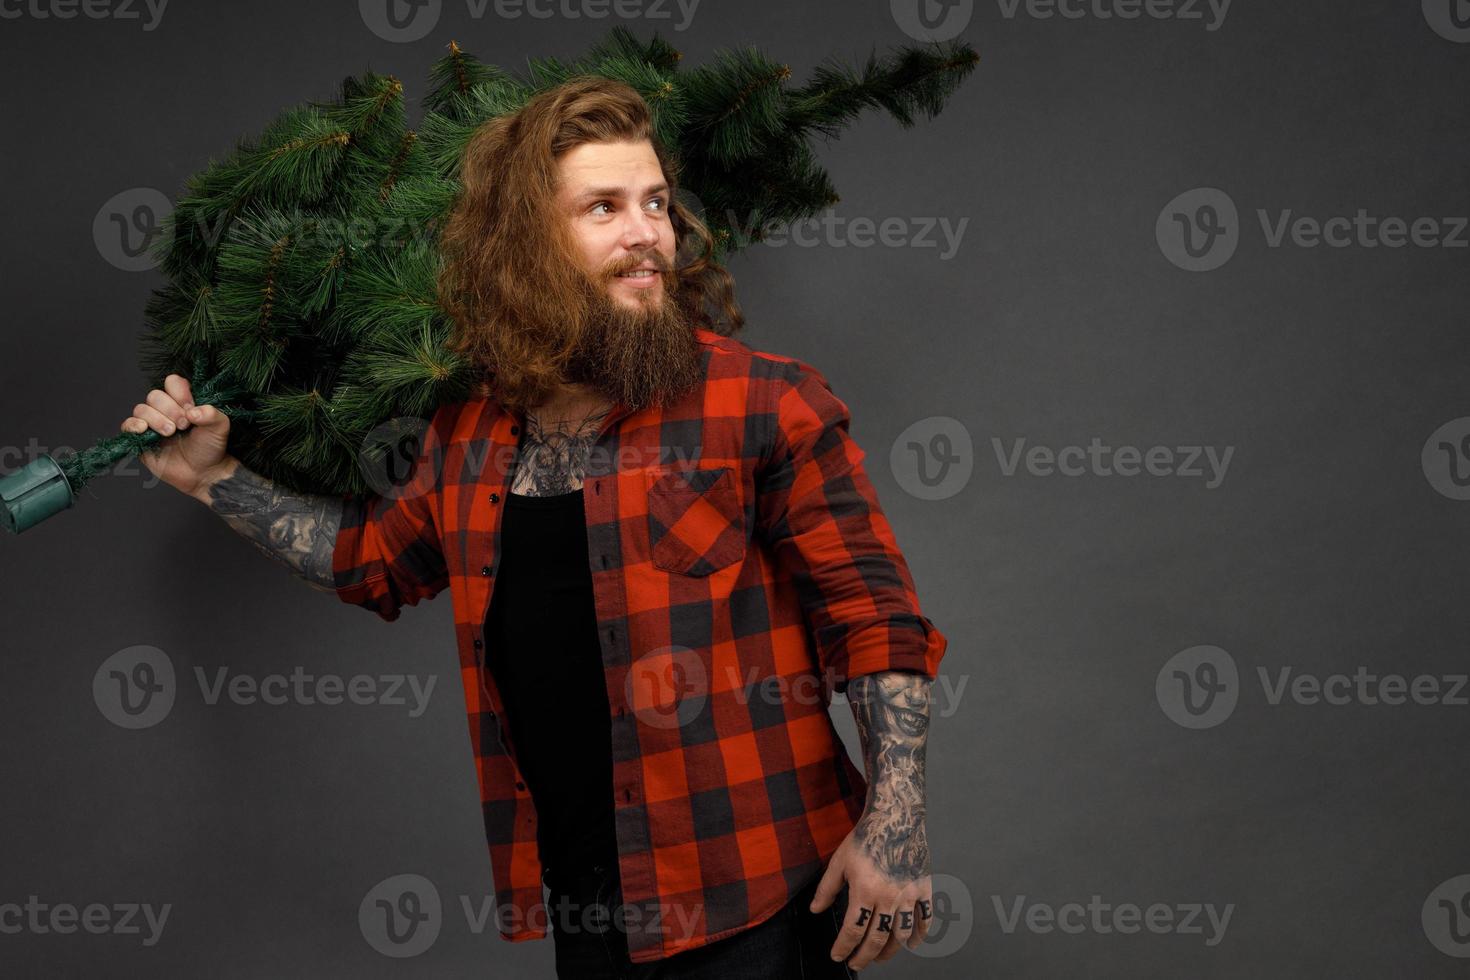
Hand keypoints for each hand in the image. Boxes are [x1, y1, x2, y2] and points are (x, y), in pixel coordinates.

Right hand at [120, 373, 232, 498]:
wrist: (204, 473)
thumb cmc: (211, 447)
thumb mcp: (220, 427)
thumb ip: (211, 414)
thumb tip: (192, 411)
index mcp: (182, 401)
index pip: (172, 382)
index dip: (179, 393)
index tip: (190, 408)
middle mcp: (165, 410)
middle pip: (155, 396)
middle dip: (170, 410)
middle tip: (184, 426)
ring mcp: (151, 424)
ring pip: (141, 409)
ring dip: (156, 419)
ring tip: (171, 432)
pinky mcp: (141, 439)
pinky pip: (128, 425)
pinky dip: (134, 425)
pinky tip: (145, 430)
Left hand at [809, 824, 933, 969]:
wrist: (895, 818)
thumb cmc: (866, 838)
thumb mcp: (839, 862)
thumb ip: (827, 889)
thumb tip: (815, 910)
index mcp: (865, 891)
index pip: (853, 930)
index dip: (843, 947)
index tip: (838, 955)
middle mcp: (889, 897)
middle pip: (877, 939)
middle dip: (864, 956)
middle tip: (856, 963)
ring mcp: (908, 894)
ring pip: (901, 935)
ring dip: (889, 951)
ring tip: (879, 957)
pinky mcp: (923, 888)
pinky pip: (925, 919)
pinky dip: (919, 935)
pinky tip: (911, 943)